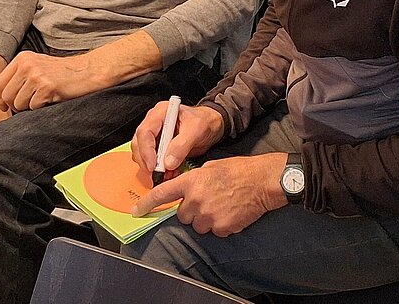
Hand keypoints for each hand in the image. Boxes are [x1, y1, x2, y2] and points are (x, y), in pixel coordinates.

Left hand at [0, 51, 102, 111]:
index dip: (1, 98)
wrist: (88, 71)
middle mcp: (27, 64)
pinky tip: (52, 98)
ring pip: (19, 103)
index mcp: (22, 58)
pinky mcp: (47, 86)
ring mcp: (37, 75)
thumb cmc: (62, 73)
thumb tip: (1, 100)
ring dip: (29, 107)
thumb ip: (19, 77)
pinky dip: (41, 107)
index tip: (6, 106)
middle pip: (6, 95)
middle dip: (15, 105)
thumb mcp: (37, 66)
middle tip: (29, 104)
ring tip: (43, 99)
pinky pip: (33, 106)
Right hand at [131, 102, 224, 179]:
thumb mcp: (197, 130)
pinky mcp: (159, 147)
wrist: (212, 125)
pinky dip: (159, 170)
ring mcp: (155, 135)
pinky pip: (152, 160)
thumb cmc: (205, 121)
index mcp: (161, 113)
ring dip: (152, 168)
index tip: (153, 166)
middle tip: (157, 174)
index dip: (146, 150)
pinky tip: (170, 174)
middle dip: (146, 161)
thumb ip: (182, 145)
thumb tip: (168, 162)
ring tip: (166, 175)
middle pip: (140, 144)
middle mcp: (154, 123)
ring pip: (143, 154)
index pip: (145, 132)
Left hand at [132, 153, 288, 236]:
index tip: (136, 211)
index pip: (163, 194)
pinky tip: (231, 212)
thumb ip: (194, 180)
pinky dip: (220, 225)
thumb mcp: (211, 167)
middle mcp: (196, 199)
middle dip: (192, 210)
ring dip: (206, 219)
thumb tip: (185, 191)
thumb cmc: (238, 170)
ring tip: (222, 205)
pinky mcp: (220, 227)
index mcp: (192, 181)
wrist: (262, 181)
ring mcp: (208, 215)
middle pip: (182, 215)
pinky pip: (214, 231)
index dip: (147, 204)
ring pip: (197, 225)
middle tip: (209, 200)